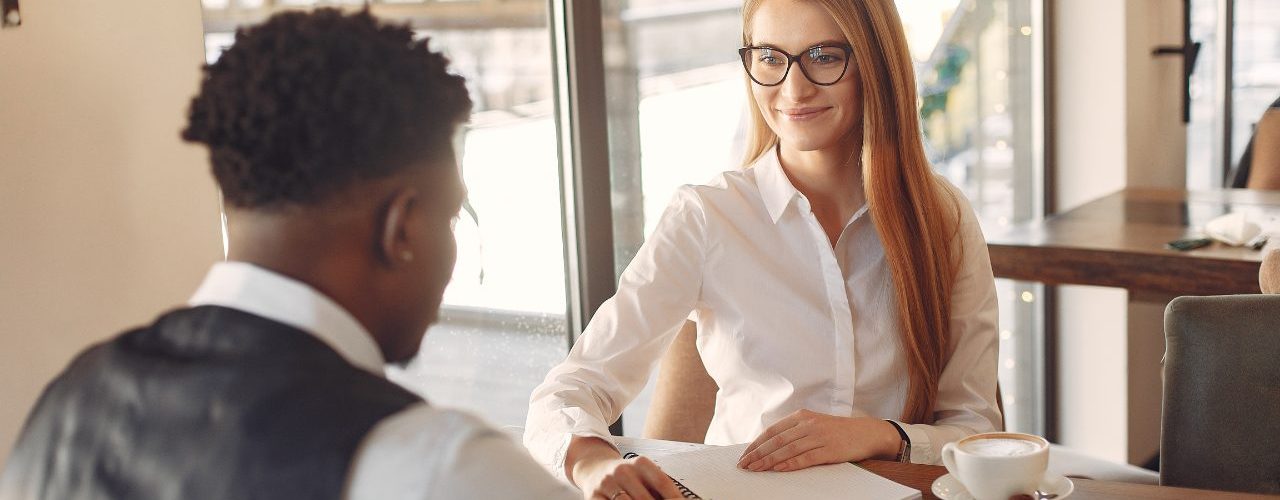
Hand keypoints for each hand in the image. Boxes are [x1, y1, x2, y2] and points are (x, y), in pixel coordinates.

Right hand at [573, 455, 684, 499]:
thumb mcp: (643, 475)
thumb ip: (659, 488)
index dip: (673, 497)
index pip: (662, 482)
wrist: (594, 468)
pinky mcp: (593, 495)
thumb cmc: (626, 476)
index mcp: (640, 463)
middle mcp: (623, 470)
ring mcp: (607, 483)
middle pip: (645, 499)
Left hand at [735, 409, 899, 471]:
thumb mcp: (813, 424)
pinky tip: (779, 469)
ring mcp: (819, 437)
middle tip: (745, 465)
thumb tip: (769, 446)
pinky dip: (790, 464)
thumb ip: (794, 432)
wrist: (866, 432)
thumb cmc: (837, 431)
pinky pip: (806, 458)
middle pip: (777, 441)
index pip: (772, 431)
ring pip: (788, 450)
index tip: (745, 455)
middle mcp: (809, 425)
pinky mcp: (829, 450)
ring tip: (757, 469)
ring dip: (769, 461)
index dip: (756, 444)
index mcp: (802, 417)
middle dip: (758, 454)